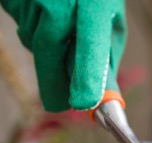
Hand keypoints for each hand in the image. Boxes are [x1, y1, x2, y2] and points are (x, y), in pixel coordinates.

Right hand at [1, 0, 125, 110]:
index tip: (83, 102)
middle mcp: (61, 2)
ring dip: (47, 52)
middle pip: (50, 53)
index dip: (86, 77)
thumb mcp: (111, 19)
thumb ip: (106, 55)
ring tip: (61, 32)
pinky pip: (23, 29)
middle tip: (57, 105)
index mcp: (94, 6)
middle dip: (53, 84)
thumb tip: (104, 95)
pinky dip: (34, 32)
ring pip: (35, 44)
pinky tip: (46, 17)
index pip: (90, 47)